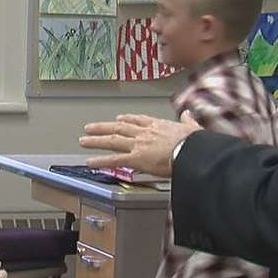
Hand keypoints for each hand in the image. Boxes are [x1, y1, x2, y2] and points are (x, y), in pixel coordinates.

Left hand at [79, 112, 200, 176]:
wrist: (191, 152)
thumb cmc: (194, 144)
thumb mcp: (192, 128)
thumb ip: (188, 121)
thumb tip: (189, 114)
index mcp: (158, 125)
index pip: (138, 120)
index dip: (126, 119)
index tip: (119, 118)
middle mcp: (144, 133)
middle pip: (119, 128)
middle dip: (103, 127)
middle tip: (90, 127)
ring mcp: (138, 145)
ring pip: (112, 140)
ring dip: (96, 140)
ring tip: (83, 140)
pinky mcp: (135, 159)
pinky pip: (114, 160)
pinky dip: (100, 161)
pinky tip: (89, 162)